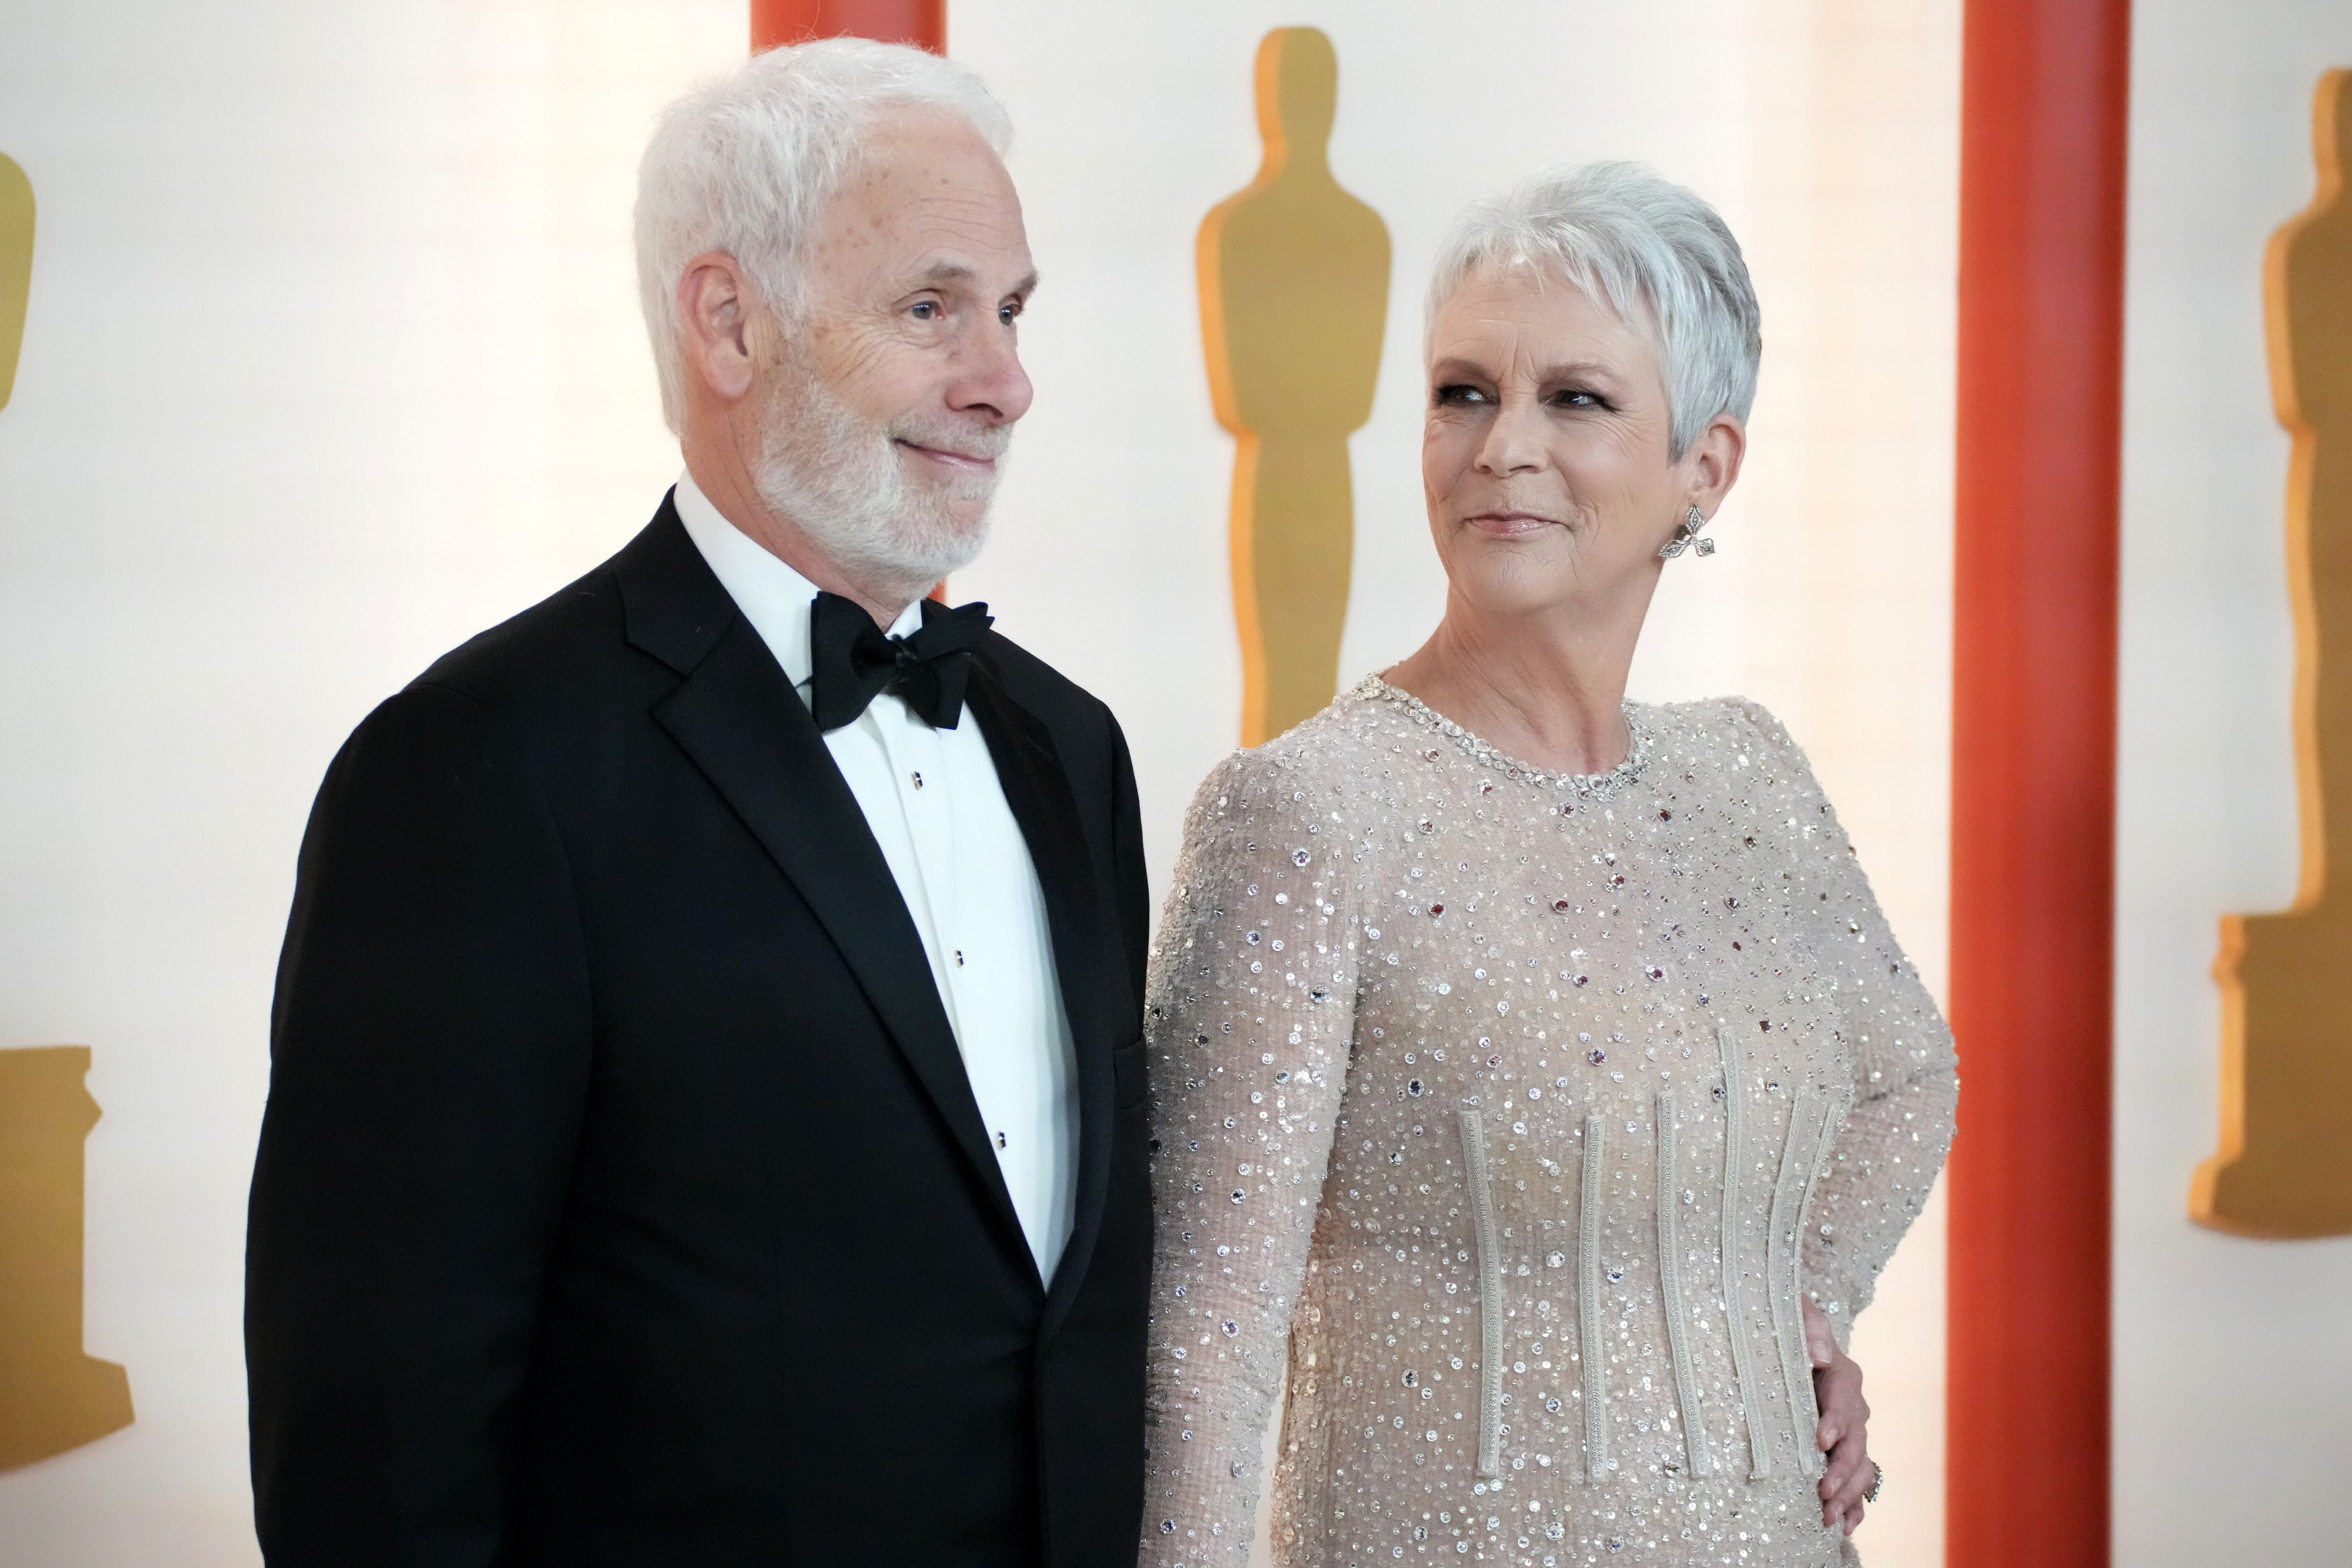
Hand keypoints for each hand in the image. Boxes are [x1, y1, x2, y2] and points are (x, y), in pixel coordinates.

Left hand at [1804, 1296, 1872, 1535]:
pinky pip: (1857, 1482)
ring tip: (1828, 1518)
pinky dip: (1854, 1505)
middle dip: (1841, 1469)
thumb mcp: (1792, 1311)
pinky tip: (1844, 1527)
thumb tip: (1820, 1356)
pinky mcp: (1843, 1451)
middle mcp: (1854, 1407)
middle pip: (1856, 1442)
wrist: (1788, 1340)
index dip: (1834, 1421)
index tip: (1819, 1440)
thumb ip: (1809, 1325)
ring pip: (1860, 1467)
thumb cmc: (1785, 1323)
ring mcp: (1852, 1433)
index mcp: (1843, 1375)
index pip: (1843, 1400)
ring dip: (1847, 1494)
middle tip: (1822, 1491)